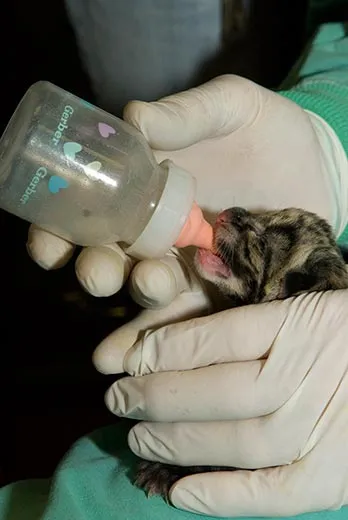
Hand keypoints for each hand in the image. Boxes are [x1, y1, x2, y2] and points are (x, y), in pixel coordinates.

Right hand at [27, 75, 346, 371]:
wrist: (318, 165)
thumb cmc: (267, 130)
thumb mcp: (228, 108)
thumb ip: (184, 115)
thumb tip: (132, 119)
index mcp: (140, 191)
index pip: (83, 216)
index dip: (55, 233)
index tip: (50, 244)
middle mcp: (152, 234)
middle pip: (109, 260)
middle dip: (96, 271)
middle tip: (102, 271)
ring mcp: (186, 266)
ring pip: (146, 293)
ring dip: (137, 299)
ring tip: (150, 285)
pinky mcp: (221, 289)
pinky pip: (191, 317)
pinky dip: (172, 336)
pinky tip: (153, 355)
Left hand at [103, 290, 347, 516]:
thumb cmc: (342, 336)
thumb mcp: (308, 307)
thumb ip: (256, 317)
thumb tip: (182, 338)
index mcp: (303, 322)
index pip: (221, 336)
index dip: (168, 348)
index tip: (131, 358)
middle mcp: (310, 372)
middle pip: (220, 390)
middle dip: (158, 396)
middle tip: (118, 400)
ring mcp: (324, 426)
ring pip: (239, 441)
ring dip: (180, 444)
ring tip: (137, 439)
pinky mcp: (338, 472)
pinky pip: (278, 491)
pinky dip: (227, 497)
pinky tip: (181, 493)